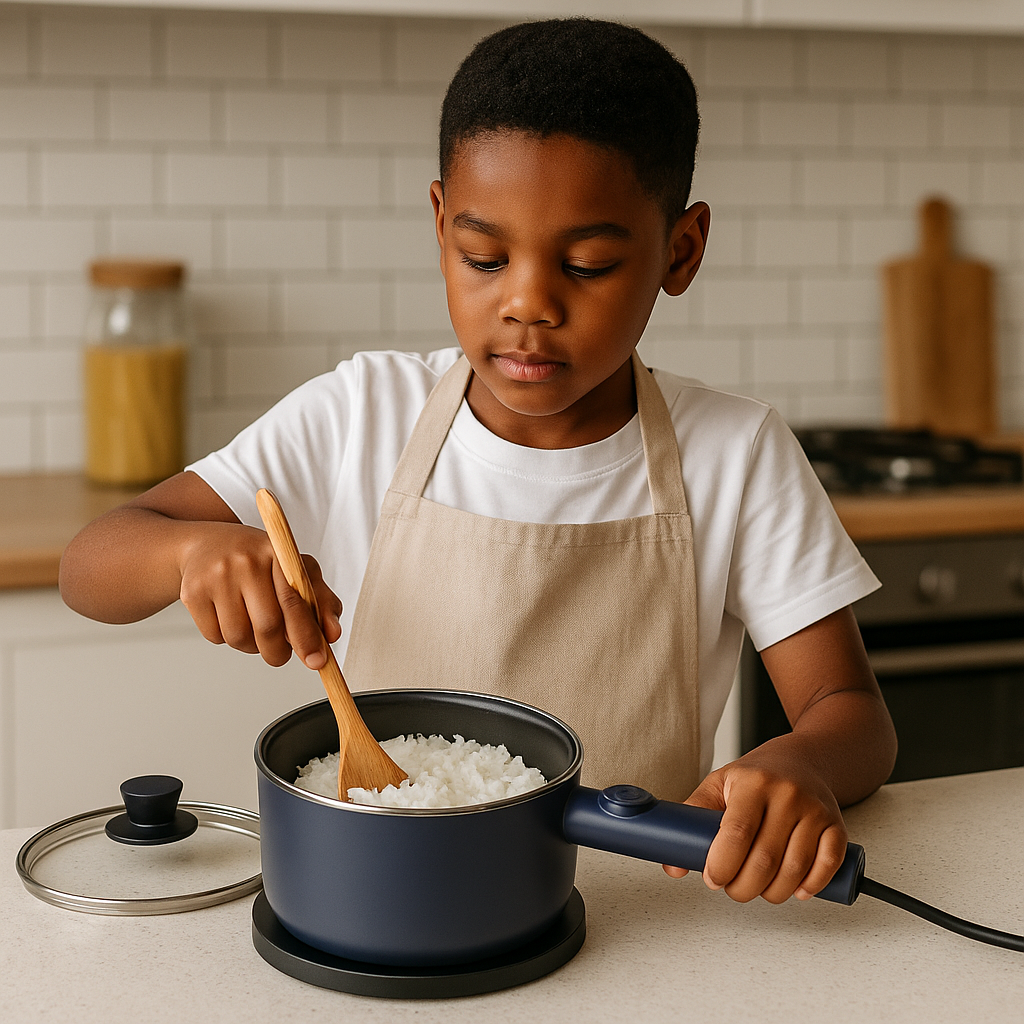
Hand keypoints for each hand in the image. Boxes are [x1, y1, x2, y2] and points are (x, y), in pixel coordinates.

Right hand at [177, 521, 342, 668]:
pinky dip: (226, 638)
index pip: (294, 601)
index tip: (317, 661)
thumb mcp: (295, 571)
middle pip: (267, 626)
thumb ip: (320, 601)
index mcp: (278, 553)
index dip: (307, 635)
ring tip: (253, 627)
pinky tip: (229, 617)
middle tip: (281, 654)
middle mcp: (246, 561)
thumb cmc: (260, 561)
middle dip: (278, 651)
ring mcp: (216, 576)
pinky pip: (215, 636)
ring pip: (239, 637)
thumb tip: (331, 635)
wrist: (208, 544)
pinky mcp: (192, 592)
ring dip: (251, 646)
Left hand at [662, 744, 847, 903]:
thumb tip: (673, 866)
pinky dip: (811, 885)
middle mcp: (787, 795)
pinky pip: (828, 864)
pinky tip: (796, 890)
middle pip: (765, 858)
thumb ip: (693, 818)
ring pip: (795, 868)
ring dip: (773, 892)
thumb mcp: (719, 784)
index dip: (723, 864)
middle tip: (732, 888)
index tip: (713, 878)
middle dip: (743, 887)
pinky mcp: (836, 825)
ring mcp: (814, 810)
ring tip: (758, 889)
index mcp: (753, 783)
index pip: (737, 832)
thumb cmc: (757, 776)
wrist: (803, 759)